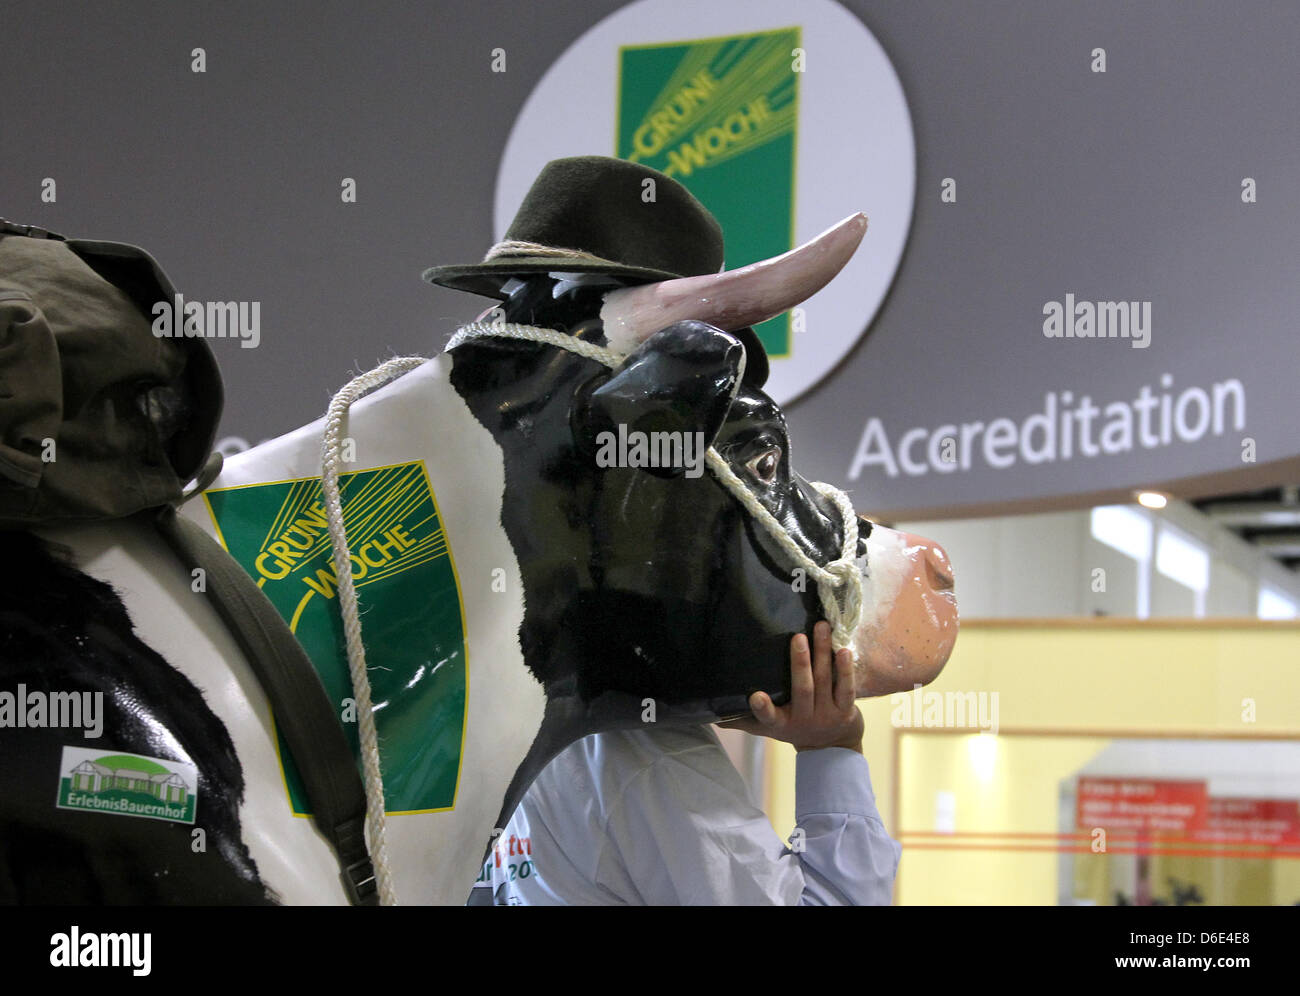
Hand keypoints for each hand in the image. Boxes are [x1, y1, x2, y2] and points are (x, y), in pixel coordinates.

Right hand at [722, 621, 863, 752]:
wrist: (832, 749)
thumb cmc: (793, 728)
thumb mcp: (766, 729)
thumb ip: (742, 720)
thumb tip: (712, 715)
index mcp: (781, 724)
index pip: (769, 718)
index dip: (762, 709)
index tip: (755, 696)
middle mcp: (804, 719)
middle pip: (803, 690)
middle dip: (800, 663)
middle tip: (797, 637)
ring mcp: (827, 715)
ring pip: (825, 682)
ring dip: (823, 654)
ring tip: (821, 628)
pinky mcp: (846, 711)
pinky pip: (846, 689)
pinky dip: (846, 670)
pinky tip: (843, 650)